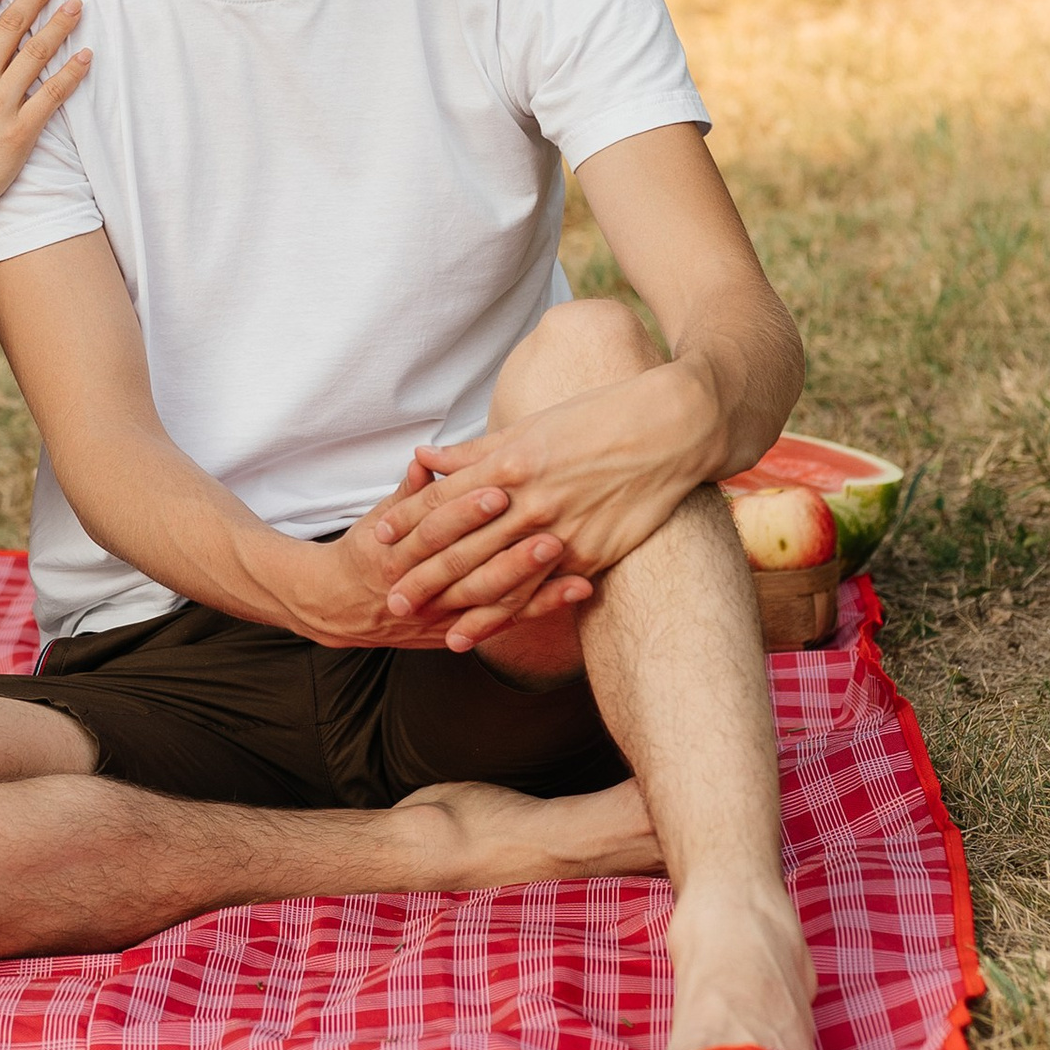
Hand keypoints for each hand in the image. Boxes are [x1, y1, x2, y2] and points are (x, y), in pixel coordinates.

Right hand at [256, 490, 589, 653]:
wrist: (340, 609)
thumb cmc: (370, 551)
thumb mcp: (380, 519)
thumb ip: (409, 492)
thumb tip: (426, 458)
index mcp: (394, 553)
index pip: (433, 529)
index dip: (464, 511)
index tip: (498, 488)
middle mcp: (416, 590)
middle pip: (464, 568)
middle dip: (504, 549)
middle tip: (545, 525)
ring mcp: (440, 616)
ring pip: (489, 599)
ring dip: (531, 578)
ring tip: (565, 552)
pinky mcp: (462, 633)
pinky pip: (506, 621)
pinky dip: (543, 606)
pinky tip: (577, 588)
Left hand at [368, 367, 719, 647]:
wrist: (671, 428)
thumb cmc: (599, 418)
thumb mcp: (531, 426)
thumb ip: (476, 452)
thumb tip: (427, 458)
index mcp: (511, 462)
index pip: (445, 497)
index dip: (409, 520)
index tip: (379, 539)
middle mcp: (530, 500)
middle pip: (462, 545)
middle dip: (421, 574)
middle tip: (388, 598)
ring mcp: (561, 530)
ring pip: (496, 577)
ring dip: (456, 605)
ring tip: (425, 624)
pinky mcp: (591, 554)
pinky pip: (539, 592)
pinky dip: (506, 615)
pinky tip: (480, 631)